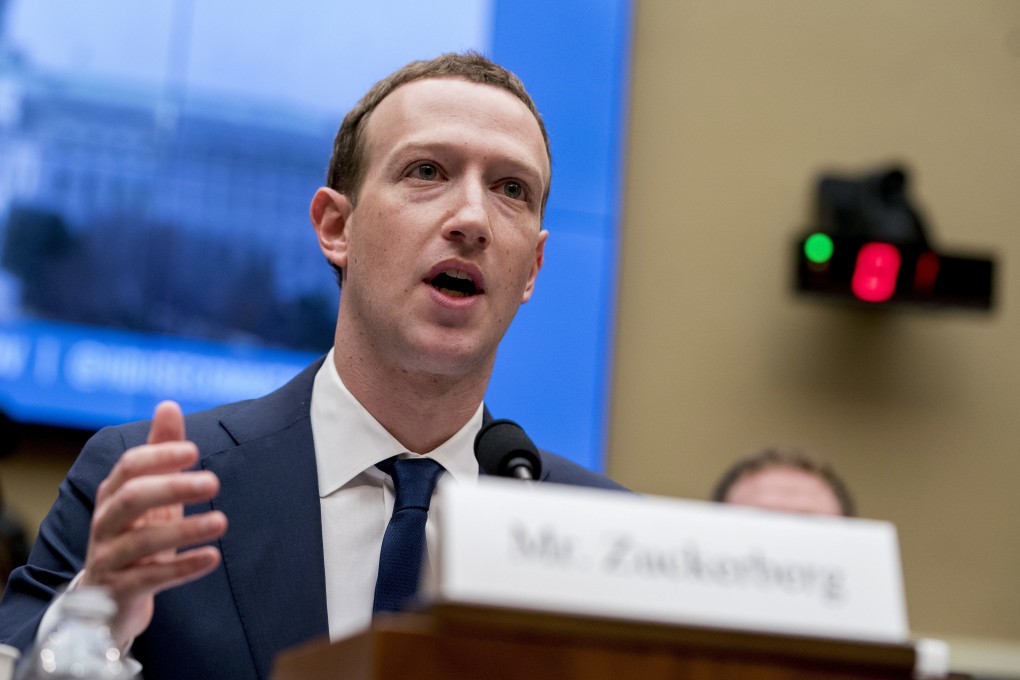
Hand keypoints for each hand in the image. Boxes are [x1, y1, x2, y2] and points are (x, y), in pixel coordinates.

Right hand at [80, 401, 227, 647]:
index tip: (194, 451)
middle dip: (172, 487)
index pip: (130, 466)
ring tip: (222, 521)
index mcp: (113, 494)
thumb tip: (169, 404)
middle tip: (213, 482)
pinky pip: (150, 578)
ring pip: (141, 541)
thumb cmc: (135, 534)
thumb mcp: (150, 492)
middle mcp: (106, 522)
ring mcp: (110, 558)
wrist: (109, 599)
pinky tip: (212, 558)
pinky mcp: (119, 590)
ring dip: (185, 529)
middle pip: (131, 498)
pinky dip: (183, 568)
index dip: (159, 455)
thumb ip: (160, 451)